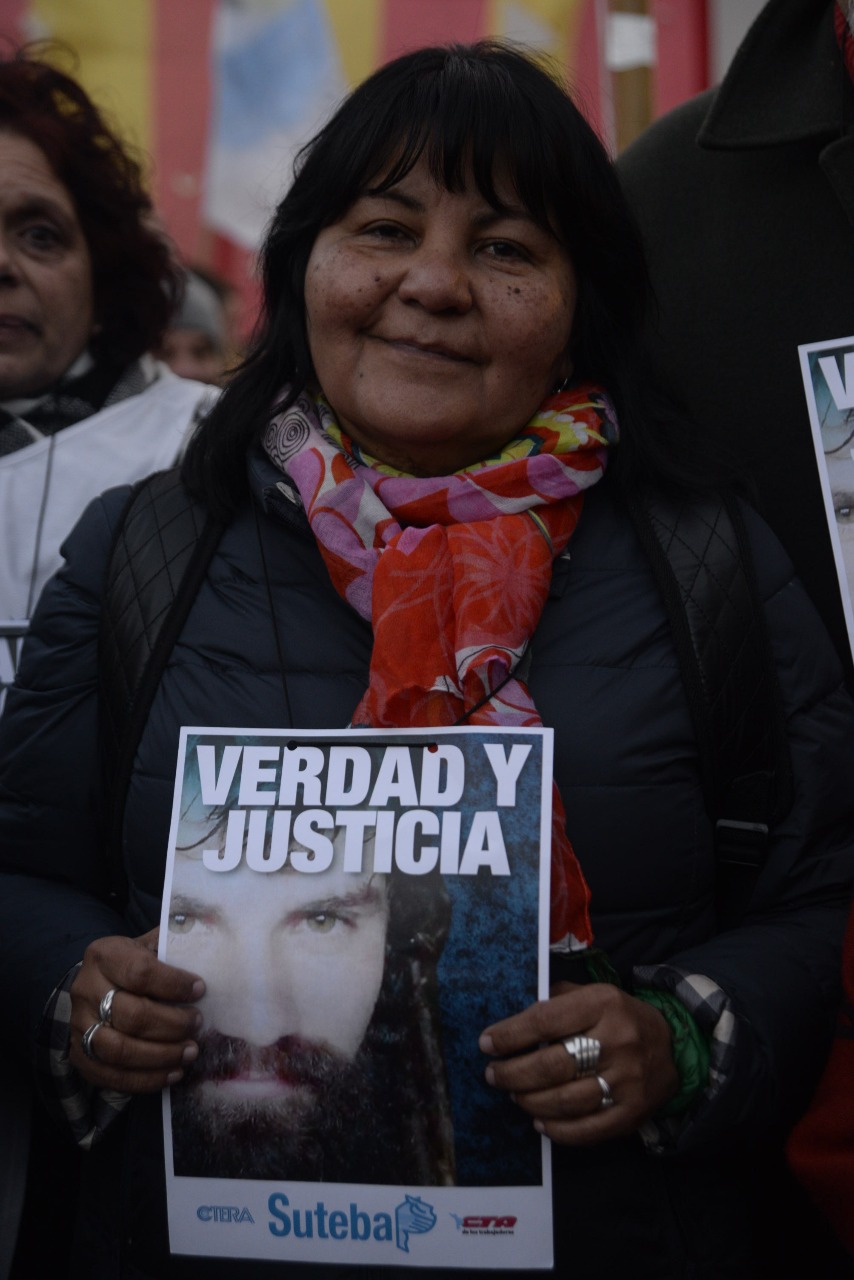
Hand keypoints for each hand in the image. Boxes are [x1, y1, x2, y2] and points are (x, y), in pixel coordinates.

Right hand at [68, 928, 204, 1093]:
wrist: (95, 985)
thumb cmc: (133, 964)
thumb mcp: (148, 945)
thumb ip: (174, 943)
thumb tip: (214, 933)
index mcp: (105, 955)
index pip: (140, 972)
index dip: (174, 984)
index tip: (200, 990)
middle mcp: (86, 989)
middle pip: (130, 1014)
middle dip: (171, 1024)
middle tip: (197, 1025)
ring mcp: (79, 1025)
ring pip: (119, 1049)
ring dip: (161, 1055)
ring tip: (190, 1052)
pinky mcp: (80, 1056)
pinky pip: (112, 1076)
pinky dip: (146, 1079)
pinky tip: (173, 1073)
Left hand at [479, 982, 678, 1144]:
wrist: (672, 1047)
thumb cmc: (617, 1018)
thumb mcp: (591, 995)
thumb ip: (555, 1002)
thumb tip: (511, 1023)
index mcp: (603, 1004)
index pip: (546, 1021)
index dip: (511, 1035)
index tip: (486, 1043)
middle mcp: (618, 1041)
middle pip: (553, 1065)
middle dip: (514, 1073)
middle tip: (493, 1075)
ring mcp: (627, 1080)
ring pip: (566, 1100)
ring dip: (531, 1101)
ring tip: (514, 1094)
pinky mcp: (633, 1112)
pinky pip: (588, 1129)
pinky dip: (557, 1130)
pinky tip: (538, 1121)